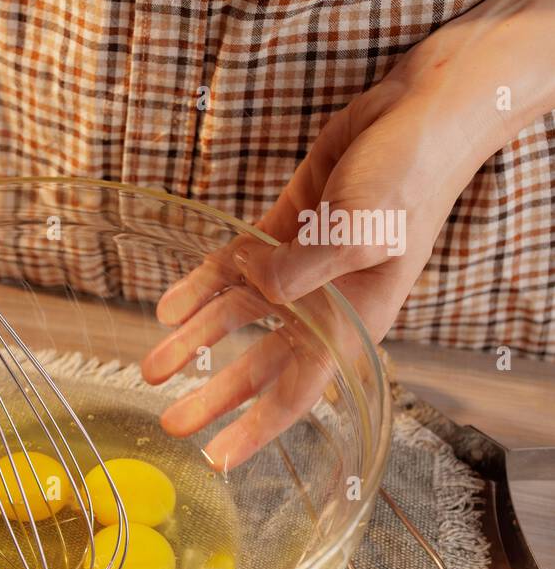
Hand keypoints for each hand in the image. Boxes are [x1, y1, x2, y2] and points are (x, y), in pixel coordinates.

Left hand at [141, 0, 554, 469]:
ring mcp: (298, 266)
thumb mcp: (362, 227)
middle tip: (172, 422)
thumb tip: (259, 292)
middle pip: (260, 363)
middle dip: (216, 395)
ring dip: (194, 342)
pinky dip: (200, 288)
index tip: (220, 457)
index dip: (258, 425)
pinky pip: (232, 270)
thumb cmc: (407, 175)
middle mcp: (322, 301)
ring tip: (152, 366)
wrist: (415, 112)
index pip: (299, 386)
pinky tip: (169, 308)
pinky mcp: (282, 231)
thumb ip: (305, 267)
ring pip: (237, 318)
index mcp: (352, 316)